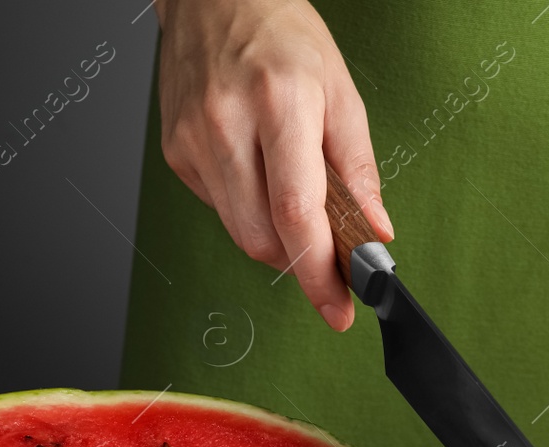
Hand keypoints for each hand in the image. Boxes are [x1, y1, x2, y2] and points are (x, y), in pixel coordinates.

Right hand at [155, 0, 391, 329]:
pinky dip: (247, 207)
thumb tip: (373, 233)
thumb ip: (358, 170)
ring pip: (240, 231)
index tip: (338, 308)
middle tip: (328, 255)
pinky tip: (256, 170)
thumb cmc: (282, 37)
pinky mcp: (174, 152)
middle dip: (302, 259)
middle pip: (264, 236)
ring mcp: (193, 140)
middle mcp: (227, 123)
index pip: (297, 213)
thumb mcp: (341, 93)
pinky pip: (219, 208)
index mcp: (279, 104)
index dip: (319, 273)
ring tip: (292, 195)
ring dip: (275, 235)